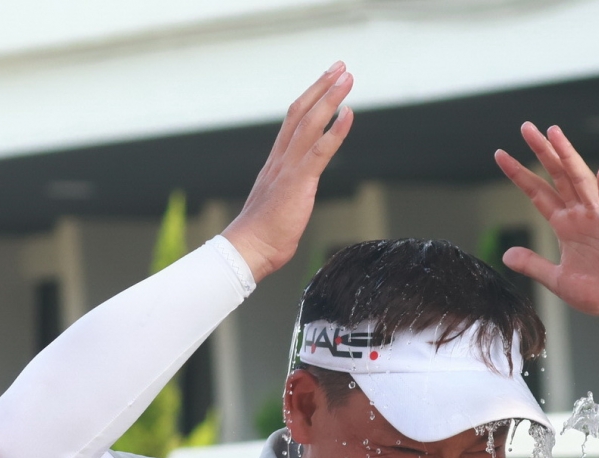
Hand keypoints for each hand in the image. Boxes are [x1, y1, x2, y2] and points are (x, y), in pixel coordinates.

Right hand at [223, 64, 354, 281]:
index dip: (311, 98)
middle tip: (341, 67)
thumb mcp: (279, 204)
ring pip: (310, 123)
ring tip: (347, 78)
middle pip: (301, 111)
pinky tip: (349, 114)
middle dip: (322, 86)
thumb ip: (289, 190)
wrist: (249, 249)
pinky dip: (335, 131)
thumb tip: (297, 192)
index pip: (294, 120)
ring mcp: (288, 168)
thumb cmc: (264, 235)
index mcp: (276, 162)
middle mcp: (281, 158)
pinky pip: (319, 151)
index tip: (326, 81)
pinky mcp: (298, 182)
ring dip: (330, 98)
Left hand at [494, 123, 598, 331]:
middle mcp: (581, 215)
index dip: (520, 175)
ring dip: (569, 157)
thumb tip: (506, 255)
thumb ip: (533, 265)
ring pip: (581, 181)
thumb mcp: (558, 280)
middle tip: (526, 128)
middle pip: (558, 176)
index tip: (501, 155)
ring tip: (555, 134)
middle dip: (542, 152)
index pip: (538, 193)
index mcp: (565, 226)